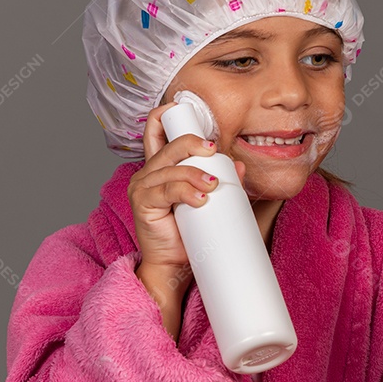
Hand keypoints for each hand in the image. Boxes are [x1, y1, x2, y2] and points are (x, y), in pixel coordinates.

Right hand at [128, 101, 246, 269]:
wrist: (175, 268)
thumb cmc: (190, 235)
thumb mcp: (211, 203)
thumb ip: (224, 183)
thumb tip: (240, 166)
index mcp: (161, 167)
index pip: (155, 130)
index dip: (168, 115)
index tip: (188, 113)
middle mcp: (148, 173)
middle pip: (168, 144)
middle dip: (193, 143)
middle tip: (214, 151)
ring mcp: (142, 187)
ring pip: (171, 168)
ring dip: (195, 174)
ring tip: (212, 186)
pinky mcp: (142, 204)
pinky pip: (166, 190)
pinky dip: (185, 192)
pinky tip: (200, 199)